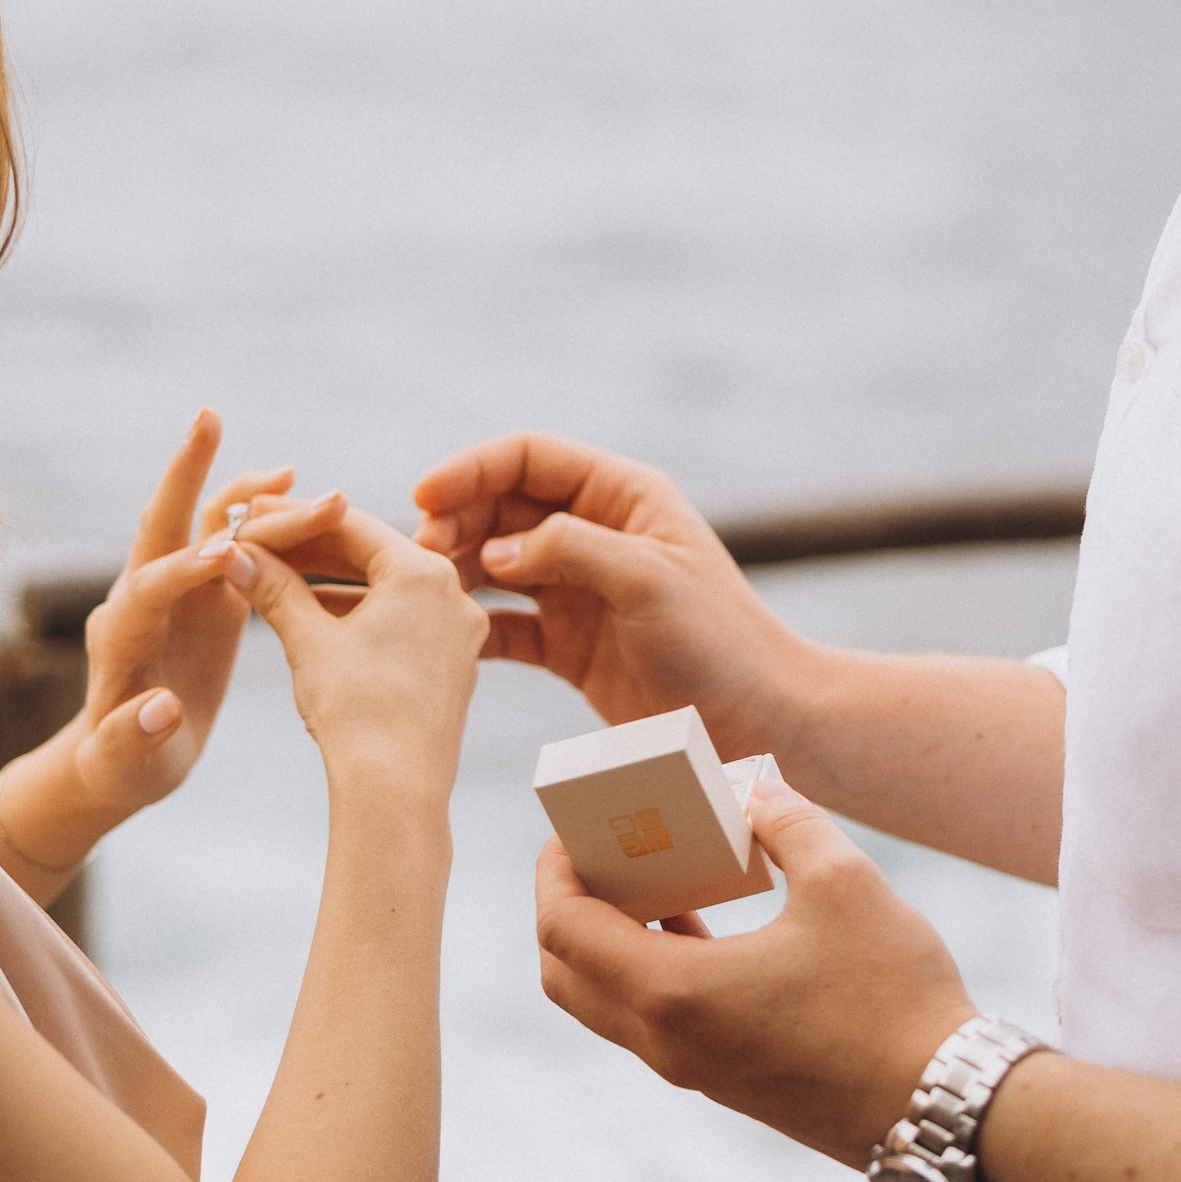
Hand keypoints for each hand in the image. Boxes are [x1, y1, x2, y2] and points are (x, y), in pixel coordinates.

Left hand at [0, 410, 348, 887]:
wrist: (126, 757)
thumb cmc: (123, 766)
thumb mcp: (124, 764)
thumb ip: (134, 735)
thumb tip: (160, 708)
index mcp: (120, 637)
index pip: (147, 588)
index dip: (181, 569)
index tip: (223, 555)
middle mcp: (141, 595)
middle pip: (161, 525)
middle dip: (185, 473)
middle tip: (208, 420)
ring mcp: (173, 586)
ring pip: (202, 524)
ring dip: (240, 492)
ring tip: (290, 472)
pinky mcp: (203, 591)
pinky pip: (230, 540)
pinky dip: (257, 516)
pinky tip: (295, 493)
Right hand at [237, 503, 487, 811]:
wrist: (396, 794)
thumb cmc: (357, 714)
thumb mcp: (307, 640)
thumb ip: (273, 588)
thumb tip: (233, 553)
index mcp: (424, 573)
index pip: (350, 523)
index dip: (293, 517)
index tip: (254, 515)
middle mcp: (454, 594)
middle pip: (371, 553)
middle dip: (311, 549)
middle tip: (259, 541)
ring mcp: (458, 632)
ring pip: (385, 589)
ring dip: (332, 583)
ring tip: (277, 577)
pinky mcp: (452, 665)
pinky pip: (402, 623)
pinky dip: (360, 616)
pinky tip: (316, 621)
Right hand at [414, 432, 797, 760]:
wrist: (761, 723)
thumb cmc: (721, 642)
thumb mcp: (649, 579)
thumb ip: (569, 549)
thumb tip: (494, 551)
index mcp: (621, 496)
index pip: (528, 457)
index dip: (470, 469)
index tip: (423, 497)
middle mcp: (595, 533)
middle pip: (501, 507)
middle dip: (455, 522)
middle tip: (419, 557)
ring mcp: (578, 589)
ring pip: (495, 563)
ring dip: (455, 572)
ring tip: (422, 597)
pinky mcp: (568, 645)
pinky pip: (505, 624)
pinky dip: (473, 626)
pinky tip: (444, 639)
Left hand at [534, 769, 971, 1167]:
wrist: (943, 1110)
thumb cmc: (893, 997)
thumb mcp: (845, 881)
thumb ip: (787, 820)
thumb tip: (754, 788)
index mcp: (673, 994)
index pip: (563, 930)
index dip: (552, 872)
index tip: (569, 830)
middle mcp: (666, 1043)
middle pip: (565, 975)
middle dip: (565, 908)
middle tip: (596, 854)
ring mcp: (694, 1071)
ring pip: (606, 1004)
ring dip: (608, 940)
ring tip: (650, 877)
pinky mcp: (726, 1083)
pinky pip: (653, 1022)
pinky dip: (648, 969)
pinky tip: (699, 924)